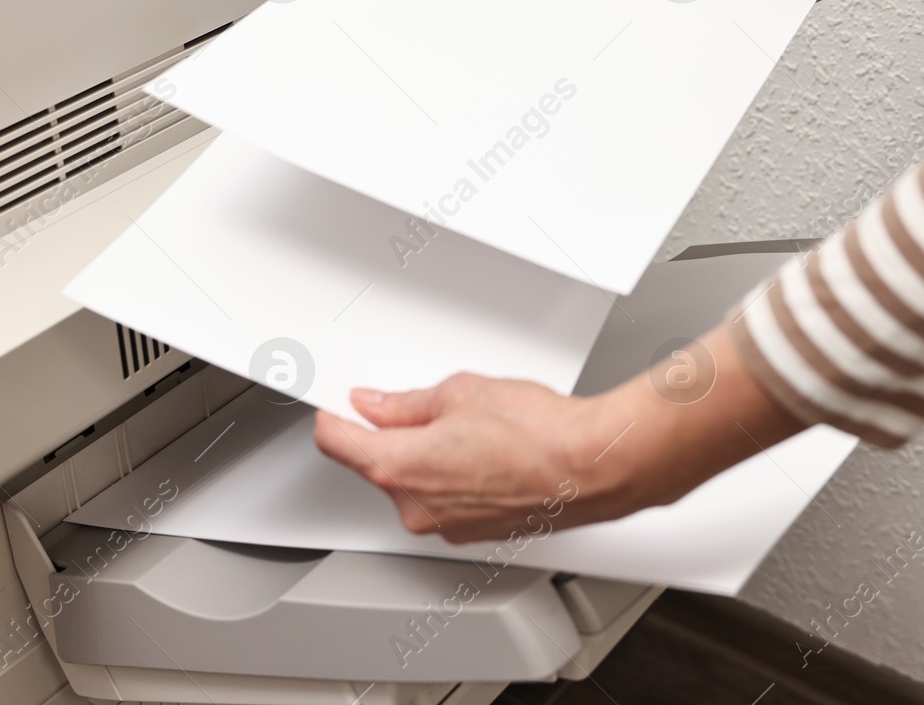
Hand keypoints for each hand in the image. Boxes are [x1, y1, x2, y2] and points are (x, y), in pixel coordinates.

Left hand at [313, 323, 807, 542]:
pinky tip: (485, 450)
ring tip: (468, 425)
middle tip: (419, 403)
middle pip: (376, 463)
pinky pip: (445, 498)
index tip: (331, 399)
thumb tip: (377, 404)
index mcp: (398, 467)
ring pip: (413, 482)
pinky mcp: (473, 531)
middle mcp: (415, 507)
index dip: (332, 413)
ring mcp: (444, 525)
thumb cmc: (537, 433)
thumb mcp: (459, 392)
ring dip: (425, 455)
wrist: (592, 466)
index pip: (336, 441)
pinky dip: (453, 475)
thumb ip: (407, 403)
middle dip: (389, 432)